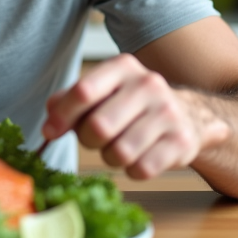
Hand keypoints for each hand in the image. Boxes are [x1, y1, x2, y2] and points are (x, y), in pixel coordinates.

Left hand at [42, 53, 230, 179]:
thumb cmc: (134, 105)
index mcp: (123, 67)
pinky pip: (141, 169)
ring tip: (119, 147)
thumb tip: (50, 118)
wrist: (189, 116)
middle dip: (88, 140)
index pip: (83, 91)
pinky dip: (133, 170)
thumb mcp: (104, 92)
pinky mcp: (181, 142)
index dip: (61, 116)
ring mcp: (168, 113)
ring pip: (119, 152)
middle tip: (95, 139)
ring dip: (111, 157)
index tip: (49, 132)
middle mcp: (148, 84)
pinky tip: (140, 156)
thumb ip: (71, 100)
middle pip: (98, 126)